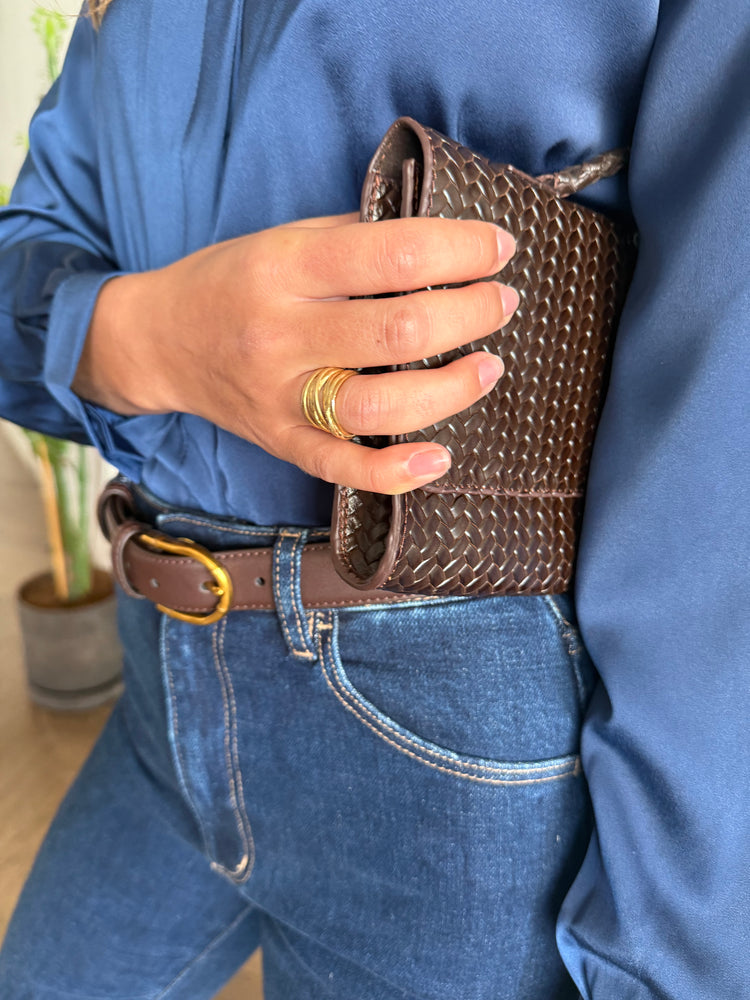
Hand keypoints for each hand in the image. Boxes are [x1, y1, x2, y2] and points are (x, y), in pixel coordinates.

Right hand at [77, 213, 517, 493]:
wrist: (159, 340)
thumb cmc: (231, 281)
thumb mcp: (284, 238)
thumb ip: (356, 238)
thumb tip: (442, 243)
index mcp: (286, 267)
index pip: (393, 254)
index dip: (461, 249)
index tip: (497, 248)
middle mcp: (282, 333)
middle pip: (399, 331)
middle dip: (470, 314)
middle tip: (501, 302)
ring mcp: (282, 396)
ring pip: (381, 405)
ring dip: (451, 388)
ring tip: (488, 366)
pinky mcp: (282, 441)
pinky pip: (344, 468)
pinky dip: (397, 471)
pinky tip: (439, 457)